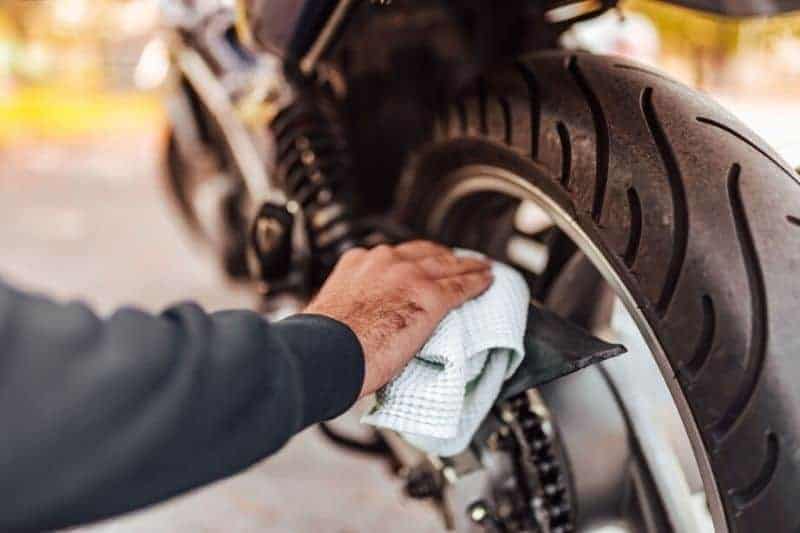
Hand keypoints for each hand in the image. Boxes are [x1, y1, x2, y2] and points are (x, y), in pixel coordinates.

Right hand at [305, 241, 492, 397]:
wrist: (325, 353)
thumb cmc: (322, 344)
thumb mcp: (332, 311)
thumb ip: (352, 306)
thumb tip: (357, 322)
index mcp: (358, 263)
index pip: (394, 255)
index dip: (414, 259)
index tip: (421, 264)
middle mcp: (384, 262)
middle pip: (425, 253)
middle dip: (442, 257)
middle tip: (455, 262)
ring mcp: (409, 276)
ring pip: (448, 265)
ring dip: (467, 266)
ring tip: (480, 268)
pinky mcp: (430, 297)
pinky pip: (462, 286)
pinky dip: (477, 283)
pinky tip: (487, 282)